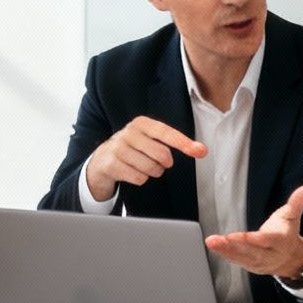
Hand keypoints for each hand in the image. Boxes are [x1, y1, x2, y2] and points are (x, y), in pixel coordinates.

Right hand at [85, 116, 206, 200]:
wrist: (102, 160)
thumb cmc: (132, 149)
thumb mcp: (147, 139)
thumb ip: (171, 142)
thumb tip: (200, 149)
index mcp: (141, 123)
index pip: (166, 133)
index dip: (184, 143)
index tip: (201, 151)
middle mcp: (129, 133)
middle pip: (162, 154)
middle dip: (164, 163)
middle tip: (157, 162)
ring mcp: (118, 148)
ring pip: (151, 168)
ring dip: (152, 172)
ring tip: (141, 166)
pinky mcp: (112, 164)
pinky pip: (139, 178)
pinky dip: (140, 179)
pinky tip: (131, 172)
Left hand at [205, 185, 302, 278]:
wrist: (291, 259)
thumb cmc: (287, 232)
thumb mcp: (293, 216)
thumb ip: (297, 202)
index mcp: (280, 241)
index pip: (264, 241)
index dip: (250, 240)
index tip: (234, 236)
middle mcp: (269, 254)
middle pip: (250, 252)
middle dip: (231, 248)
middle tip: (214, 240)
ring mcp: (259, 262)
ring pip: (241, 258)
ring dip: (225, 251)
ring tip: (211, 243)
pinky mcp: (250, 265)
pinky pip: (237, 261)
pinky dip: (225, 254)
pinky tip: (215, 247)